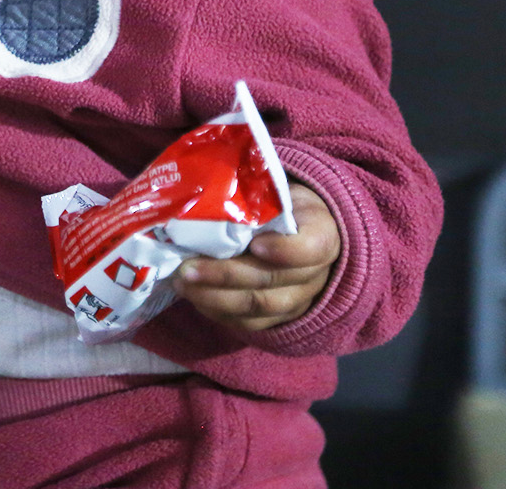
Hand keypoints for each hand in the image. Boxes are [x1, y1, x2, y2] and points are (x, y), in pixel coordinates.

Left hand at [174, 183, 340, 332]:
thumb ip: (255, 188)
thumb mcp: (279, 187)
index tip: (256, 244)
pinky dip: (221, 313)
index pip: (311, 248)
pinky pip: (253, 324)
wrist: (307, 229)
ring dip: (216, 298)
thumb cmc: (282, 203)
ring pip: (260, 306)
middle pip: (272, 280)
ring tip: (183, 285)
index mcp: (322, 232)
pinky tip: (195, 298)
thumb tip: (204, 180)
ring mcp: (301, 297)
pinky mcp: (283, 316)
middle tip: (187, 269)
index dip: (285, 250)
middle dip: (227, 276)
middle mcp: (317, 271)